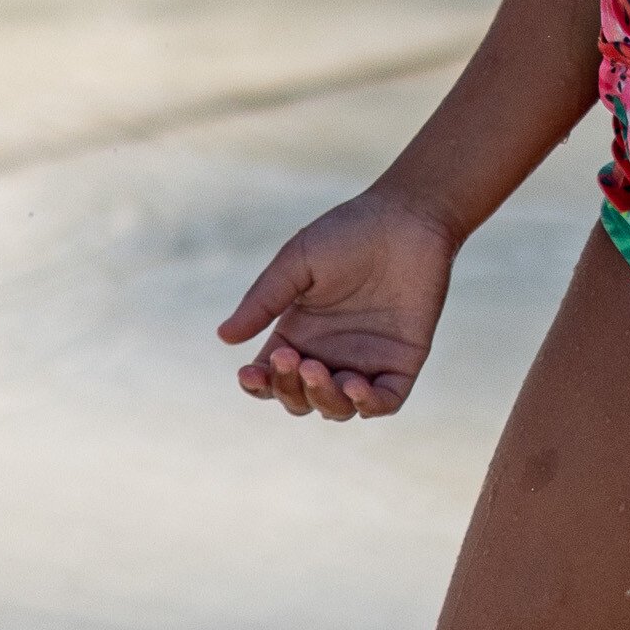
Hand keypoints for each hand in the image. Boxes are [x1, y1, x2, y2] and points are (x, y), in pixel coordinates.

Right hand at [218, 193, 458, 419]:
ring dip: (322, 399)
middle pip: (300, 399)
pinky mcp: (402, 363)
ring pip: (338, 409)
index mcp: (300, 333)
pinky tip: (354, 385)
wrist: (406, 220)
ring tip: (317, 369)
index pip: (272, 377)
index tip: (248, 373)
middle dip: (288, 390)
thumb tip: (224, 337)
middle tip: (291, 357)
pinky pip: (385, 403)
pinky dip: (367, 405)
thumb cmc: (348, 234)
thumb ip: (263, 301)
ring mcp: (366, 362)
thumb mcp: (296, 264)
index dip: (258, 384)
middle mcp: (330, 354)